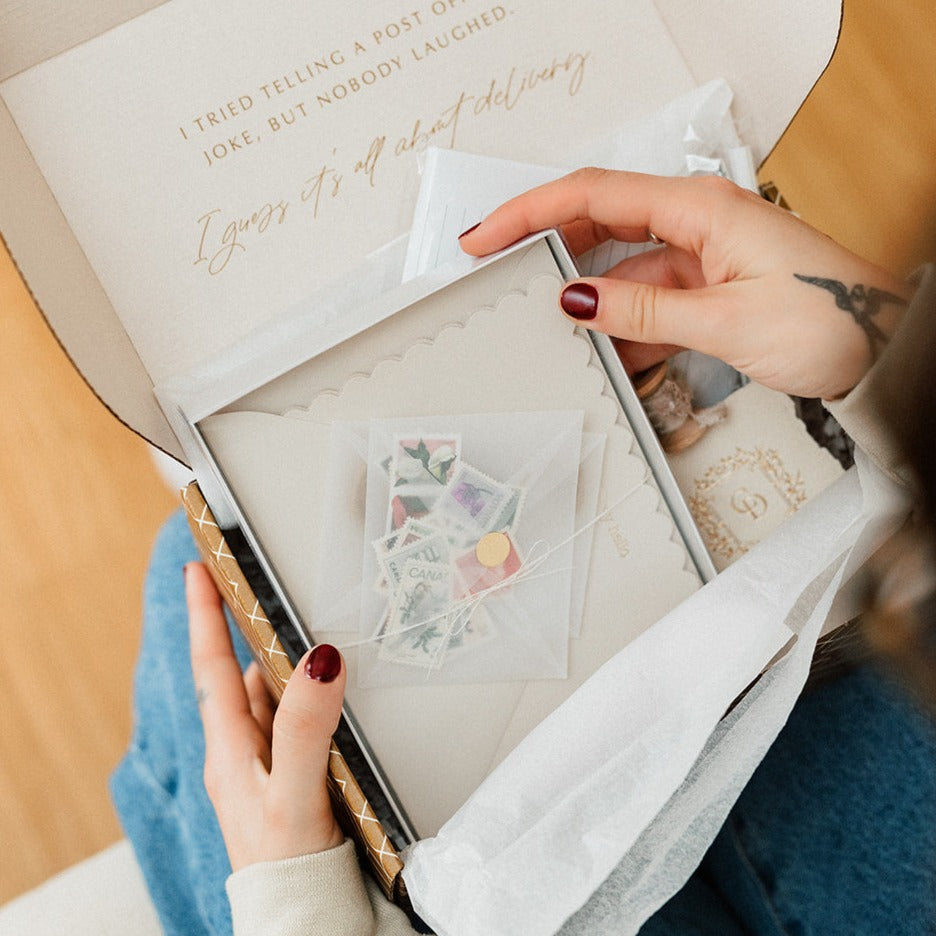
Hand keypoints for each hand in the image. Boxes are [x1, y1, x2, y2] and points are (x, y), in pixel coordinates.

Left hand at [186, 561, 344, 870]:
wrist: (303, 919)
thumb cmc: (288, 864)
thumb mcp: (293, 792)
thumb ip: (305, 726)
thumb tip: (317, 658)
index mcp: (230, 750)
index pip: (212, 667)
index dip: (204, 616)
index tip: (197, 569)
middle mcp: (242, 752)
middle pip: (241, 675)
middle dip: (250, 630)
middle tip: (265, 587)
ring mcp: (265, 766)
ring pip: (270, 697)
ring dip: (283, 664)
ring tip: (308, 633)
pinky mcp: (289, 779)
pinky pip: (293, 721)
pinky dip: (307, 697)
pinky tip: (329, 694)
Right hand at [459, 169, 911, 398]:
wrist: (884, 351)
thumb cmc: (831, 319)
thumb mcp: (726, 320)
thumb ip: (643, 310)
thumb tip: (577, 298)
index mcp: (700, 210)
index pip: (594, 196)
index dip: (531, 213)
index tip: (487, 235)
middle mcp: (698, 225)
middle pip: (600, 224)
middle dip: (546, 247)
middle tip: (498, 273)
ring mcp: (703, 260)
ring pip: (623, 272)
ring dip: (588, 301)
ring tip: (547, 325)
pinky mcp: (710, 292)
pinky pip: (649, 304)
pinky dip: (624, 329)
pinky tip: (603, 352)